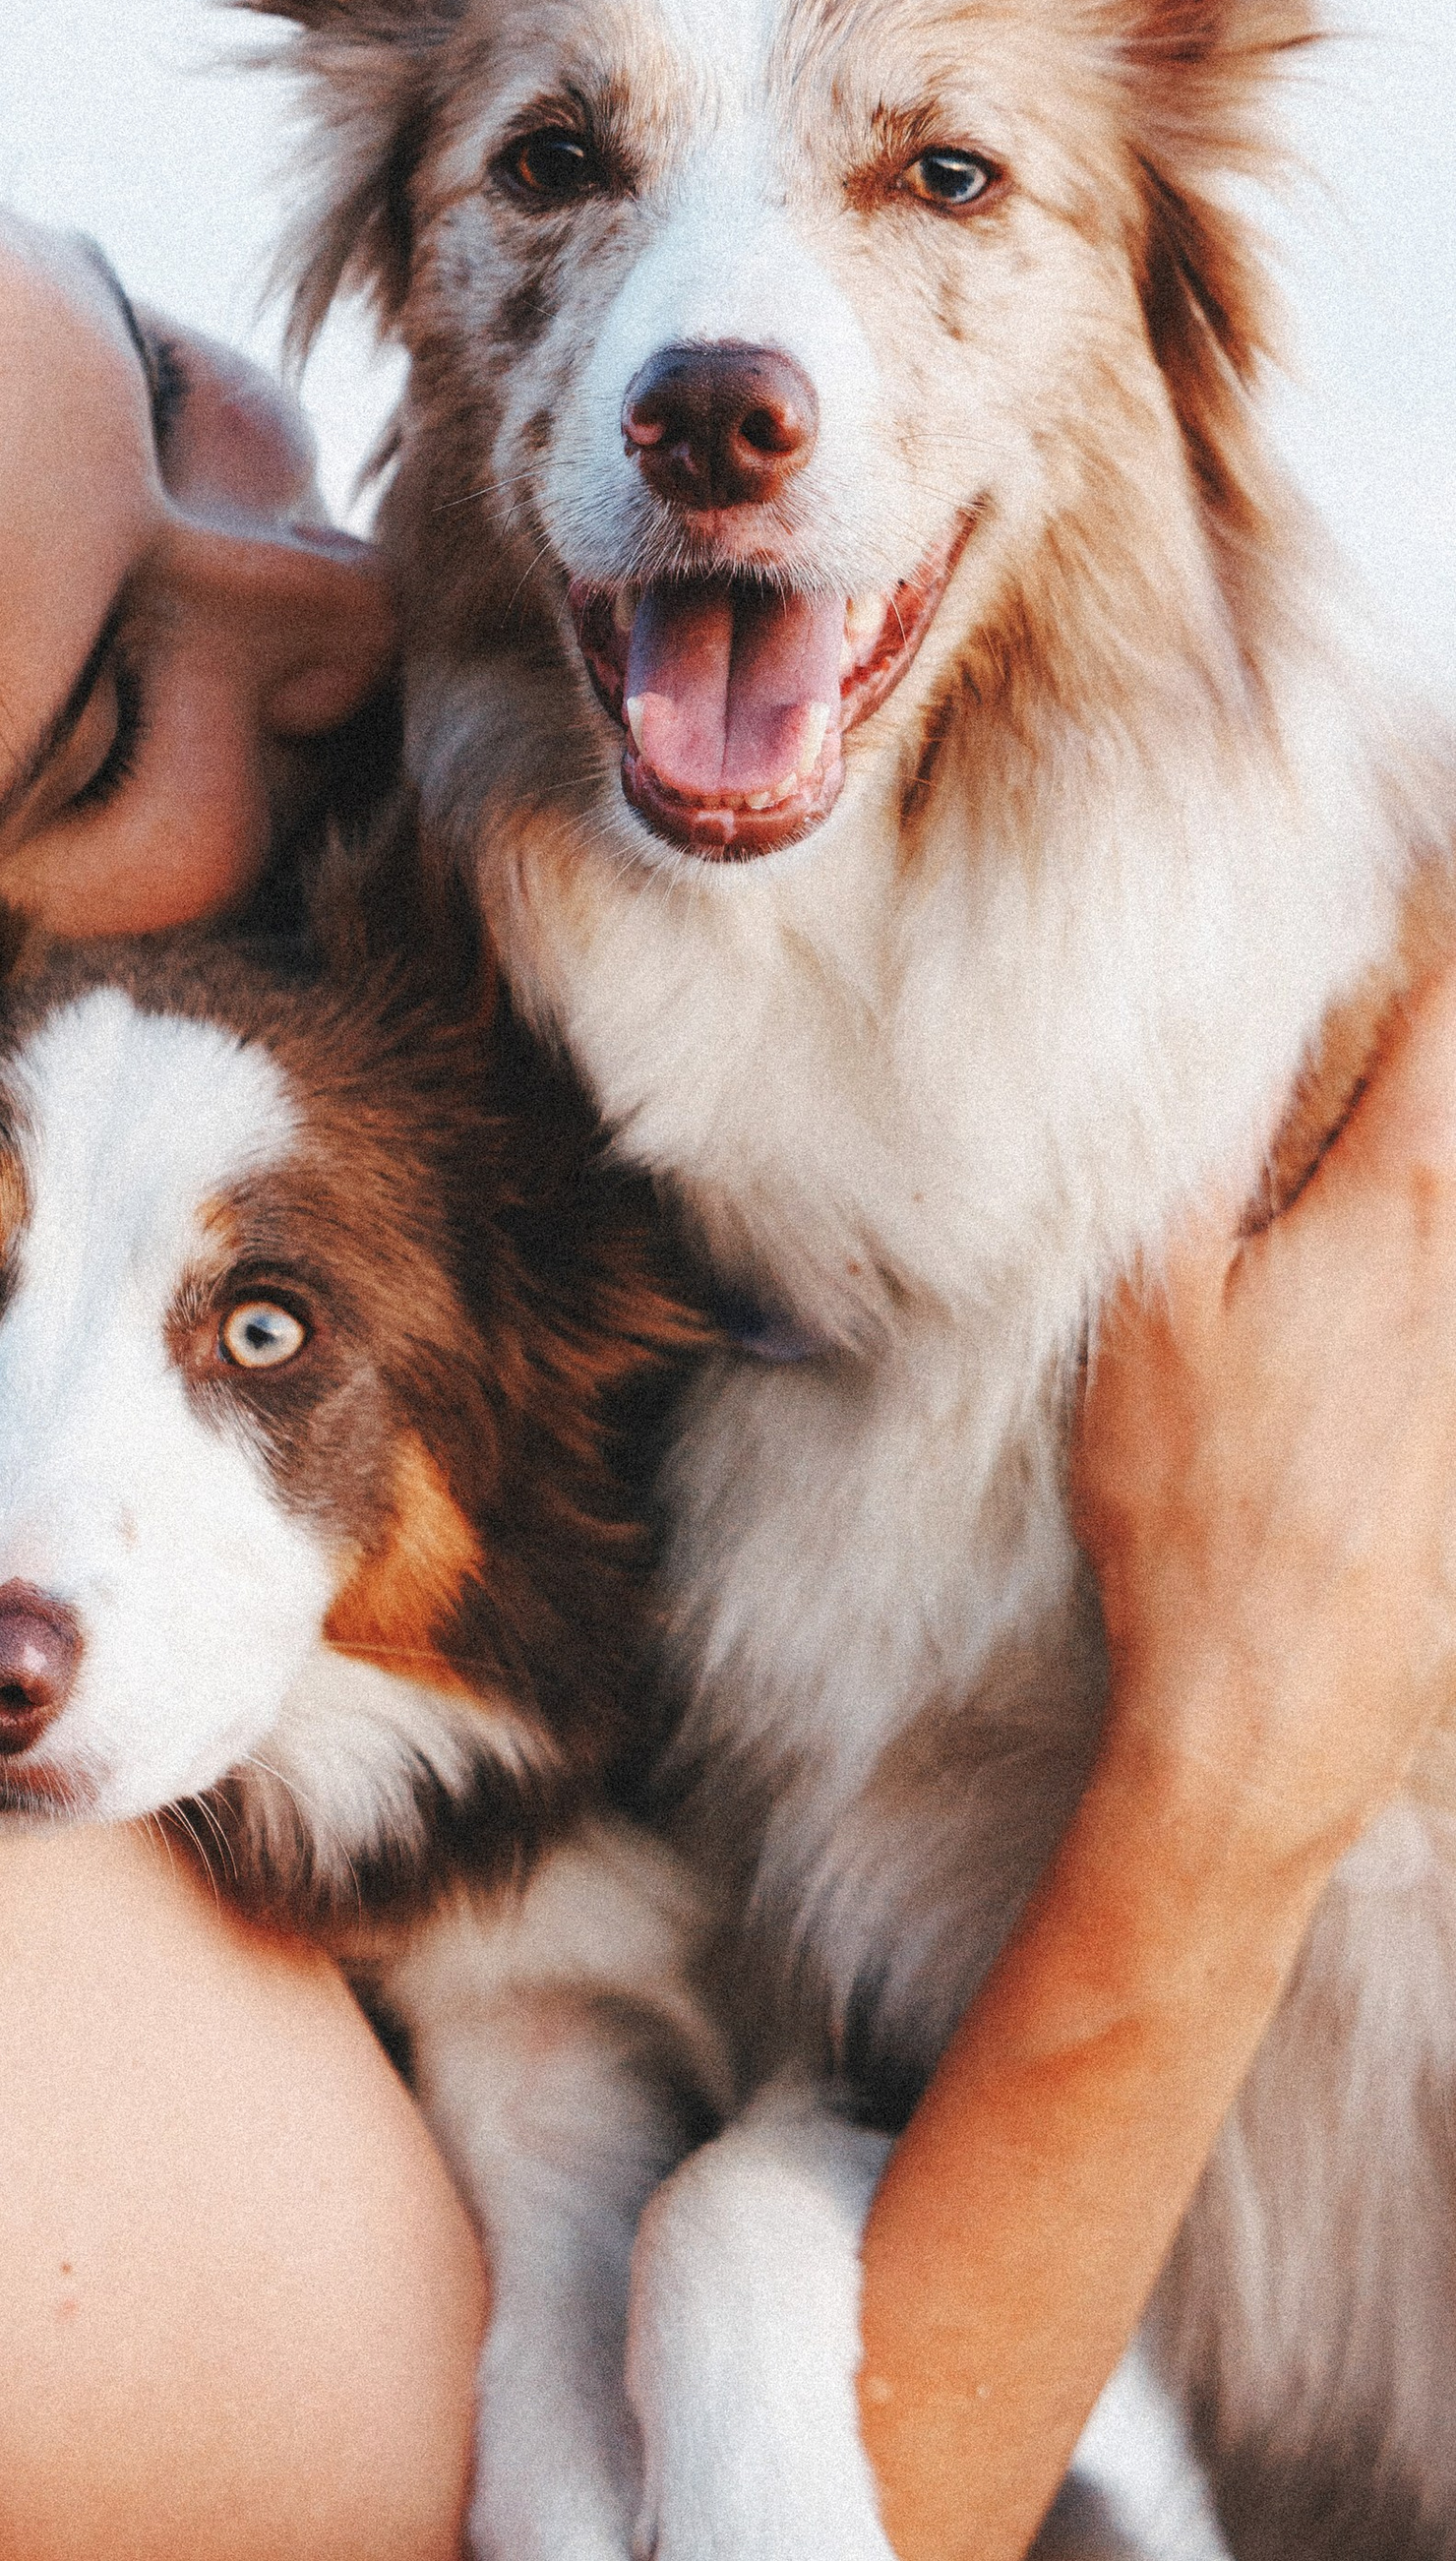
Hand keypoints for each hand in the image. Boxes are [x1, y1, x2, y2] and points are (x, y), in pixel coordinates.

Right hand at [1073, 958, 1455, 1883]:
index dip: (1443, 935)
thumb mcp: (1151, 1307)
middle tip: (1423, 965)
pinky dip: (1427, 1240)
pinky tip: (1378, 1263)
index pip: (1450, 1028)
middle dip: (1447, 1029)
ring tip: (1394, 1113)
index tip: (1427, 871)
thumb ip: (1206, 1151)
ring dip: (1430, 1140)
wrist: (1267, 1706)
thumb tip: (1246, 1032)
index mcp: (1396, 1215)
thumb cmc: (1189, 1505)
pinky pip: (1453, 1309)